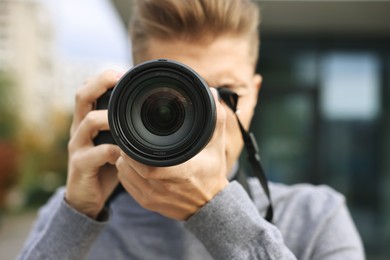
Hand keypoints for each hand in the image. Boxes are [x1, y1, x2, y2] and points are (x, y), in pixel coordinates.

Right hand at [66, 70, 121, 218]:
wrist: (87, 196)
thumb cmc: (105, 165)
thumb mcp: (115, 142)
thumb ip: (125, 129)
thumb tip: (155, 115)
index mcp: (88, 119)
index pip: (88, 90)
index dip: (102, 78)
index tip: (123, 73)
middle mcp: (79, 128)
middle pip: (81, 96)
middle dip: (100, 83)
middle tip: (119, 79)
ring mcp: (78, 146)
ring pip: (88, 121)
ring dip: (109, 117)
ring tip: (125, 120)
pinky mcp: (80, 164)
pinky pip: (95, 154)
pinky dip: (112, 152)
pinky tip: (124, 155)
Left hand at [116, 89, 228, 219]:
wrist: (210, 205)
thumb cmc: (212, 174)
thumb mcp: (217, 146)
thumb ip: (216, 120)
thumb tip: (213, 94)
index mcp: (177, 171)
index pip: (142, 159)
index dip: (133, 146)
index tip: (135, 134)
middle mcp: (160, 186)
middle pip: (128, 164)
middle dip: (128, 148)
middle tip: (134, 138)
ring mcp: (151, 196)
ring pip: (124, 173)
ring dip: (126, 160)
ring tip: (135, 150)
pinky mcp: (147, 202)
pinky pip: (126, 185)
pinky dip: (127, 173)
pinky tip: (135, 165)